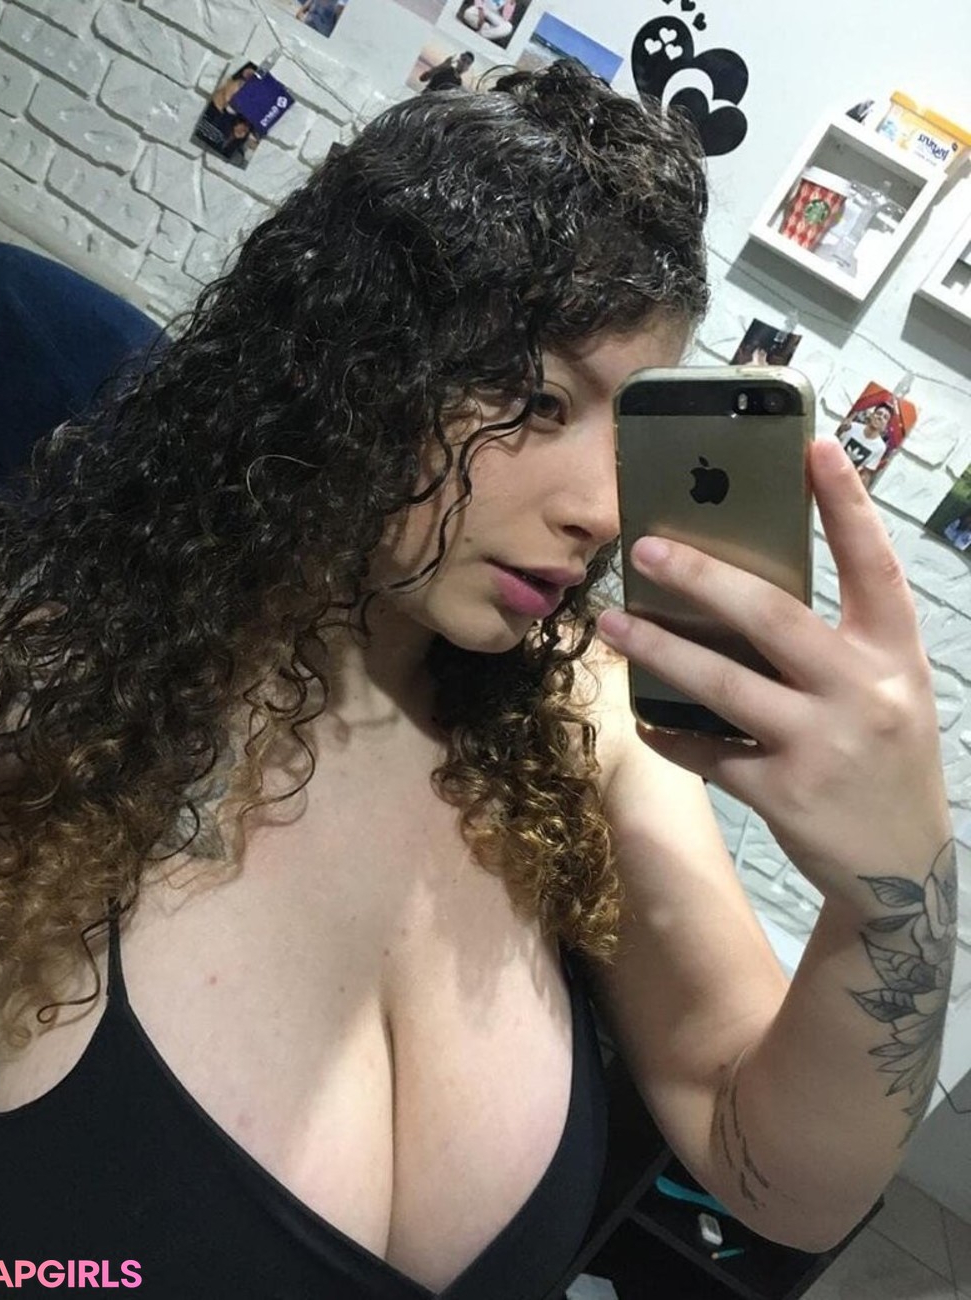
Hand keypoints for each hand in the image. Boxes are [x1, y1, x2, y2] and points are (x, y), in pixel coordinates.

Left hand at [596, 439, 950, 907]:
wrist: (903, 871)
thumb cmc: (885, 758)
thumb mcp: (886, 692)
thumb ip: (837, 644)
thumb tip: (740, 593)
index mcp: (897, 656)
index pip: (875, 565)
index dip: (846, 504)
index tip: (811, 446)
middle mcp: (865, 693)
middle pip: (773, 617)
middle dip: (703, 577)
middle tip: (646, 547)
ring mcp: (824, 746)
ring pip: (723, 683)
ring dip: (659, 649)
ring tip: (612, 623)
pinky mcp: (784, 794)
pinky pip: (707, 751)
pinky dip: (670, 732)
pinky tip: (641, 716)